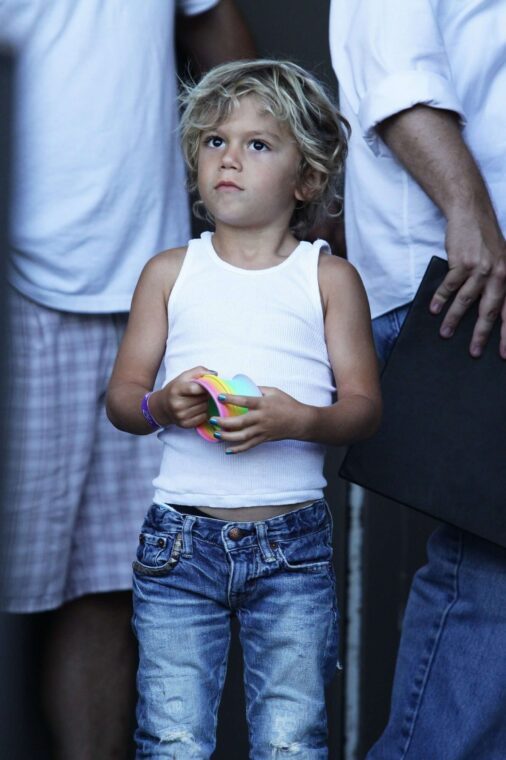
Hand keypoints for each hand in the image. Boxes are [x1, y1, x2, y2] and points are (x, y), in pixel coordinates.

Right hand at [157, 366, 213, 428]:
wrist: (163, 406)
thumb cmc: (176, 389)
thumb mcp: (184, 376)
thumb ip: (199, 371)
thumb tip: (215, 374)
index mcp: (176, 390)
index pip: (195, 388)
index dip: (206, 386)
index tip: (210, 385)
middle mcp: (177, 404)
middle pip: (202, 398)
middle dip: (208, 394)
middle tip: (206, 392)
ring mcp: (180, 416)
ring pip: (205, 408)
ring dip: (207, 403)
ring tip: (202, 399)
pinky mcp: (185, 424)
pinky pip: (203, 417)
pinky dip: (205, 412)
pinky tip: (200, 408)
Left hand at [210, 387, 309, 453]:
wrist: (301, 421)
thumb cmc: (288, 404)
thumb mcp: (274, 391)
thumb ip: (258, 389)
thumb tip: (242, 386)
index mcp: (263, 404)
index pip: (245, 401)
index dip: (232, 399)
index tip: (219, 397)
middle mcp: (261, 418)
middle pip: (240, 422)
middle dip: (224, 422)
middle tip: (212, 420)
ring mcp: (262, 430)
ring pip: (242, 436)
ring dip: (227, 437)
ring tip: (215, 434)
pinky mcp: (264, 439)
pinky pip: (249, 446)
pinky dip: (238, 450)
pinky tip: (227, 450)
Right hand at [430, 211, 505, 357]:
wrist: (471, 214)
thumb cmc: (484, 240)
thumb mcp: (499, 261)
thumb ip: (496, 284)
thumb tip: (487, 314)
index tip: (504, 353)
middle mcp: (499, 274)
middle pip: (490, 311)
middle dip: (481, 335)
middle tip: (474, 352)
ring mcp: (480, 268)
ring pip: (466, 301)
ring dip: (453, 319)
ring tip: (445, 333)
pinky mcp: (462, 262)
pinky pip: (449, 287)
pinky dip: (441, 299)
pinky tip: (435, 309)